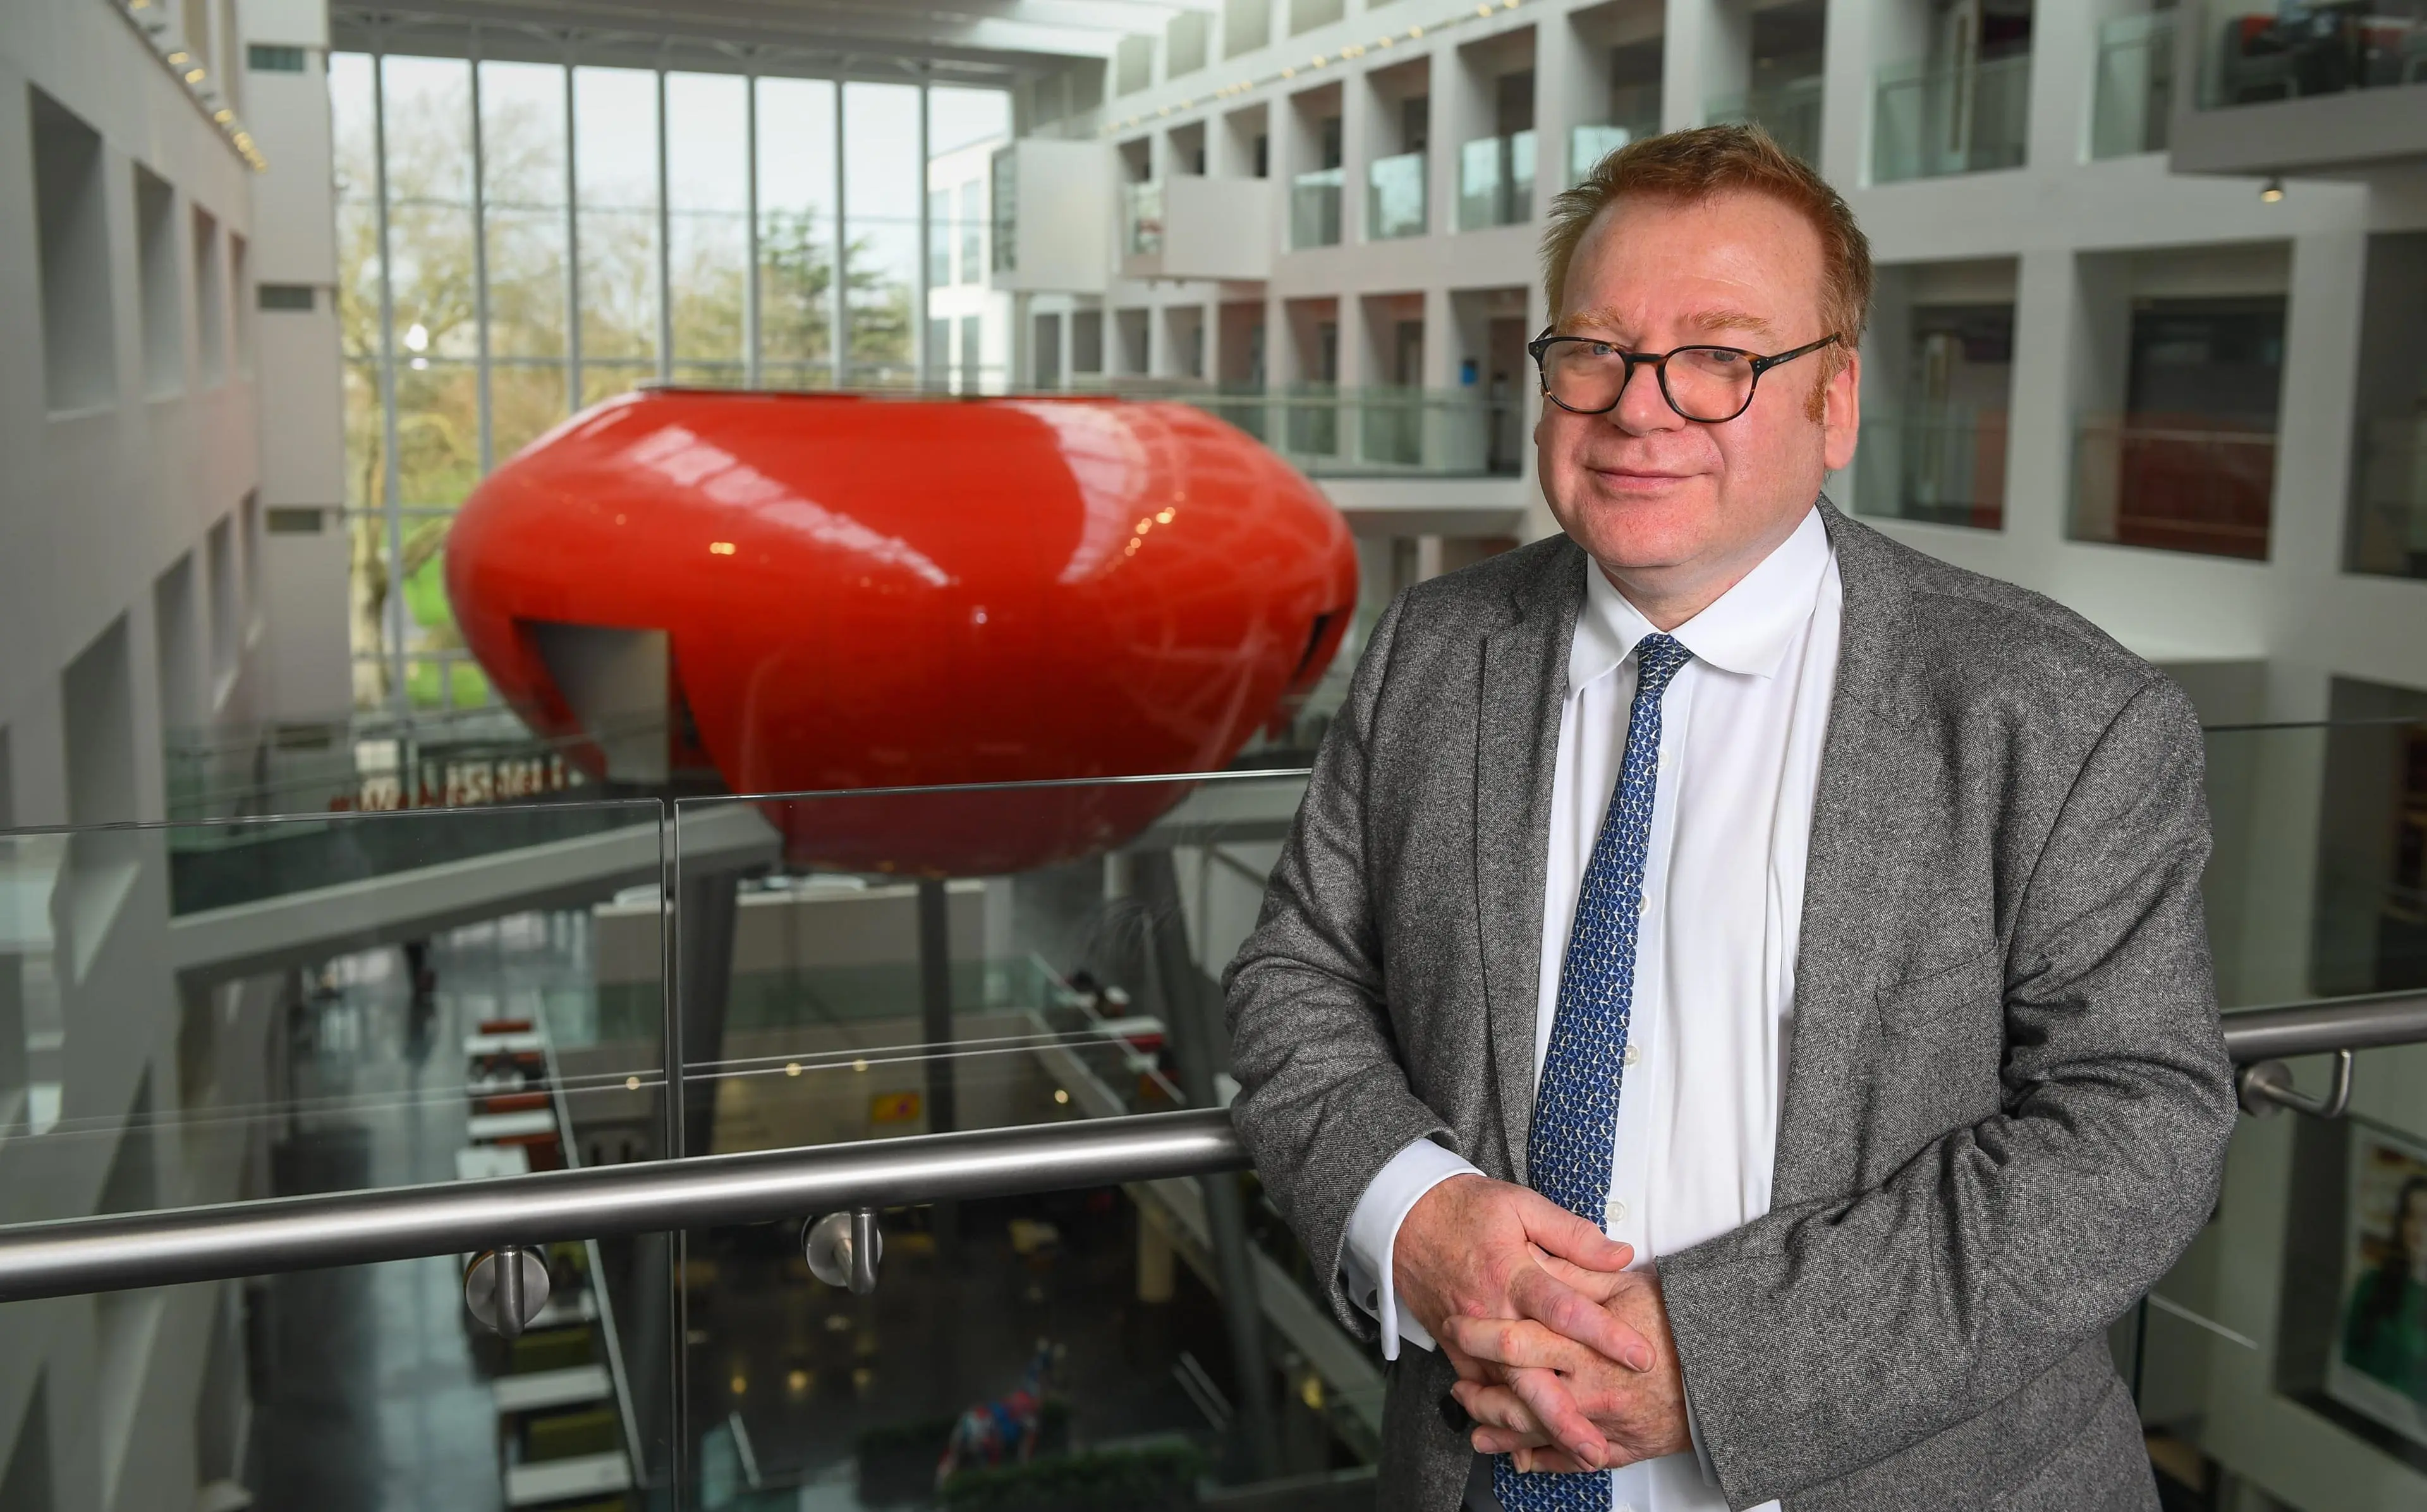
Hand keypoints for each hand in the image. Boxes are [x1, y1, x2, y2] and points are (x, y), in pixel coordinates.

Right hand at [1393, 1175, 1651, 1466]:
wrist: (1404, 1218)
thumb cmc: (1466, 1208)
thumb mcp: (1521, 1204)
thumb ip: (1572, 1234)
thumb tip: (1620, 1255)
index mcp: (1512, 1272)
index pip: (1565, 1310)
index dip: (1605, 1334)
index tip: (1641, 1357)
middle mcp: (1491, 1311)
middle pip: (1529, 1372)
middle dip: (1564, 1414)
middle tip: (1598, 1445)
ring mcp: (1469, 1335)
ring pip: (1505, 1391)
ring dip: (1539, 1426)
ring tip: (1575, 1453)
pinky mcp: (1453, 1348)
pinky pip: (1479, 1389)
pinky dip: (1503, 1419)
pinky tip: (1528, 1445)